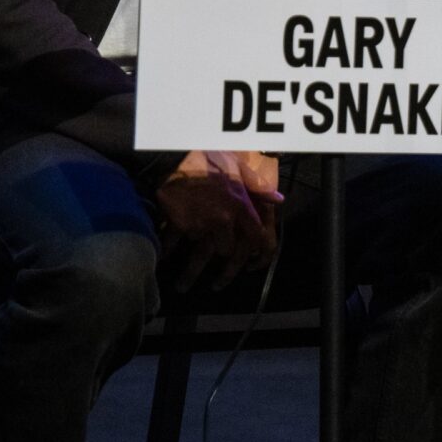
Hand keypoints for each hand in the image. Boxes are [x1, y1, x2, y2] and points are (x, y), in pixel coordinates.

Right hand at [153, 149, 282, 291]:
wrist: (178, 156)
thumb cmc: (212, 160)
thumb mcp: (240, 169)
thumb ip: (259, 187)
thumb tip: (278, 199)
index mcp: (242, 208)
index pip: (258, 239)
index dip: (259, 258)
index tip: (252, 268)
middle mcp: (224, 220)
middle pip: (229, 253)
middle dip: (225, 270)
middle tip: (218, 284)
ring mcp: (201, 223)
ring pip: (201, 255)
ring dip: (191, 273)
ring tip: (183, 285)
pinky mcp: (179, 223)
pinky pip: (173, 245)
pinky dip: (167, 255)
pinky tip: (163, 263)